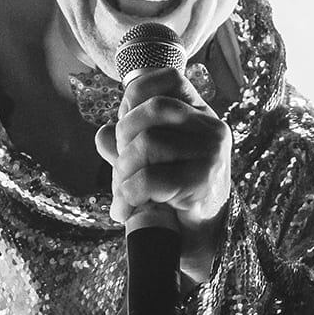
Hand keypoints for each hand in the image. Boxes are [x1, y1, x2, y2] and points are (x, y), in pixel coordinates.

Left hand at [95, 66, 231, 284]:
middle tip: (120, 169)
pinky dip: (129, 196)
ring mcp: (211, 153)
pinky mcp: (204, 182)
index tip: (126, 126)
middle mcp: (211, 126)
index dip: (135, 96)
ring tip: (122, 194)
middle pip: (151, 111)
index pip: (168, 78)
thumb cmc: (172, 192)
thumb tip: (102, 134)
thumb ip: (124, 143)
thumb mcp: (145, 161)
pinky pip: (150, 179)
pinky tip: (126, 209)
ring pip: (147, 144)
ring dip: (122, 174)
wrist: (200, 236)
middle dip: (123, 140)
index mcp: (199, 112)